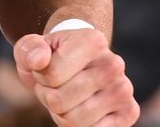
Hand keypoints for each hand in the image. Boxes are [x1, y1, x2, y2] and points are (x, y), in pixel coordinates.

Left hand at [14, 23, 137, 125]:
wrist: (77, 66)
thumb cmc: (51, 57)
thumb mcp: (32, 48)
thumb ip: (29, 49)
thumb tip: (38, 60)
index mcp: (92, 41)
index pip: (50, 75)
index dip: (40, 77)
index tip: (47, 67)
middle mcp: (114, 64)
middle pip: (59, 101)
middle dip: (48, 97)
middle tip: (55, 86)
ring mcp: (124, 89)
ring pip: (74, 120)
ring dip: (61, 114)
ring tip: (67, 96)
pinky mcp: (130, 112)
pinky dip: (77, 126)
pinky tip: (81, 109)